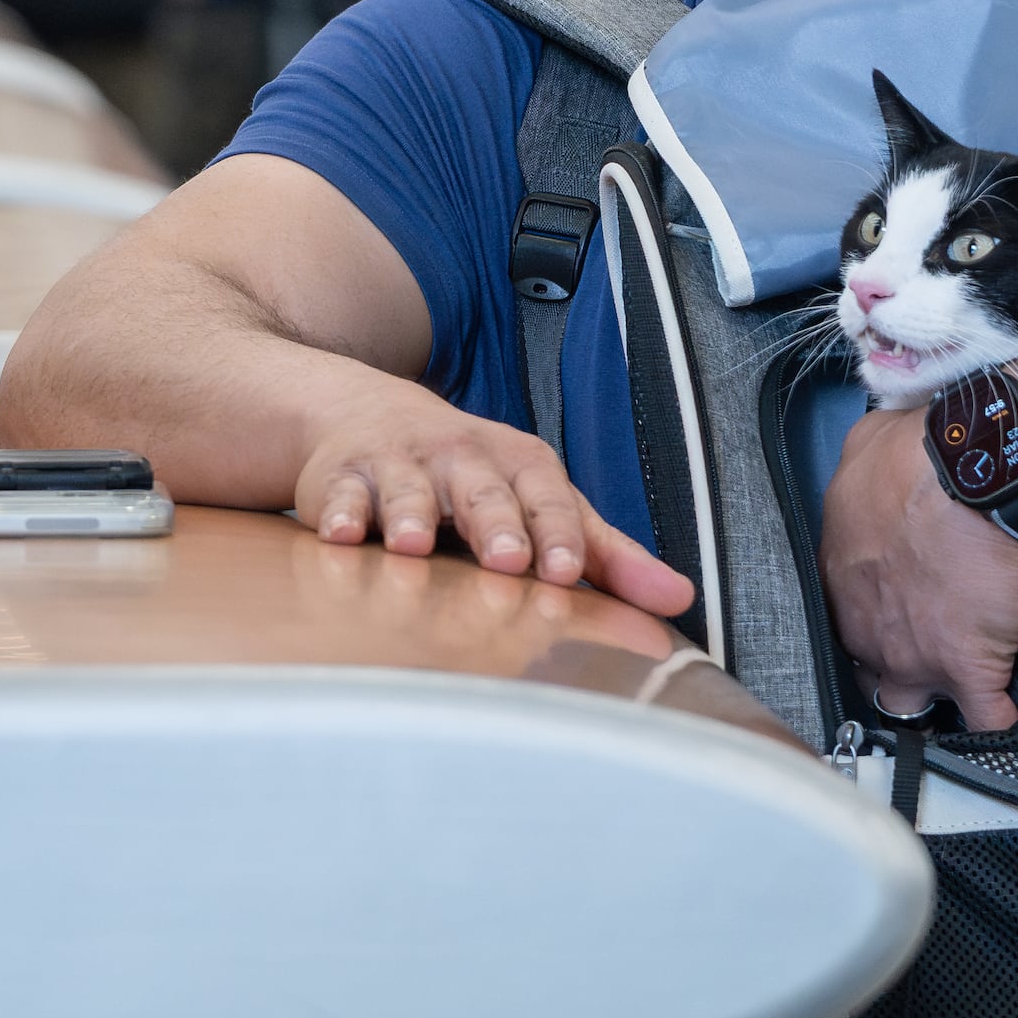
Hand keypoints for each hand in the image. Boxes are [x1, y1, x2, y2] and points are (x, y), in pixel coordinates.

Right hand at [291, 377, 694, 616]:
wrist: (367, 416)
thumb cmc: (471, 476)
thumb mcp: (540, 501)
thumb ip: (607, 554)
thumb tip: (680, 600)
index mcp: (518, 464)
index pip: (547, 496)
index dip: (557, 532)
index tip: (566, 571)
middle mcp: (461, 457)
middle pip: (483, 489)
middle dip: (494, 523)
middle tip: (506, 560)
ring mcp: (399, 463)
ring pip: (408, 488)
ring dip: (411, 514)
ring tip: (412, 546)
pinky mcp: (342, 476)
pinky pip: (339, 494)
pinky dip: (337, 513)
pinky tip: (338, 537)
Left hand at [820, 403, 1017, 732]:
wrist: (973, 471)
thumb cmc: (918, 452)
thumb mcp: (864, 449)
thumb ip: (860, 475)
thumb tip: (872, 470)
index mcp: (839, 576)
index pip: (844, 612)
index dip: (871, 614)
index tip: (895, 607)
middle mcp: (865, 625)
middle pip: (868, 666)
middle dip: (892, 665)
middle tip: (923, 651)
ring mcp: (913, 654)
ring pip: (909, 703)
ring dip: (929, 700)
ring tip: (953, 696)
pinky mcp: (968, 667)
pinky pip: (985, 718)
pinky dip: (998, 721)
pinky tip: (1007, 720)